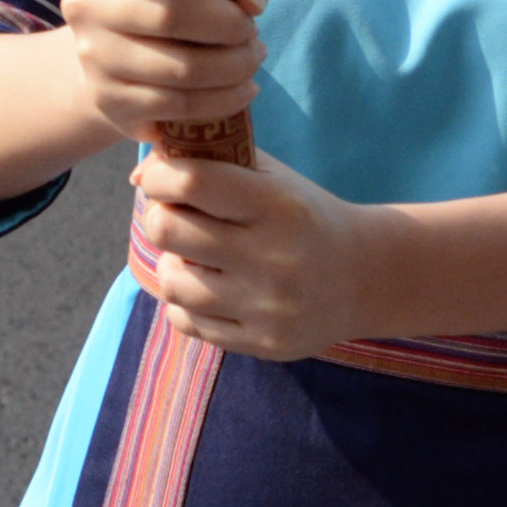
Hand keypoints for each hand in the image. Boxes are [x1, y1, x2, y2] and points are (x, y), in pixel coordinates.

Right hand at [58, 0, 271, 143]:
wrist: (115, 61)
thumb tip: (251, 1)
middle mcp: (85, 4)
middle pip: (166, 14)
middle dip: (228, 24)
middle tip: (250, 28)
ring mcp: (93, 57)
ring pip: (181, 68)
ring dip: (234, 65)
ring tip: (252, 56)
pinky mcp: (110, 100)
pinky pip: (180, 105)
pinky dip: (225, 99)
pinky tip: (243, 88)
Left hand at [126, 147, 384, 361]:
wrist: (368, 277)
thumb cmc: (304, 215)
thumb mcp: (272, 177)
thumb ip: (211, 161)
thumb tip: (139, 175)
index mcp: (278, 206)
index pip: (190, 182)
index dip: (159, 176)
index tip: (160, 178)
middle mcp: (274, 258)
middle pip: (168, 230)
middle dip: (161, 217)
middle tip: (177, 216)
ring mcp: (268, 307)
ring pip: (172, 281)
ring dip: (173, 263)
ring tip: (195, 255)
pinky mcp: (264, 344)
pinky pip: (188, 322)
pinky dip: (186, 303)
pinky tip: (208, 286)